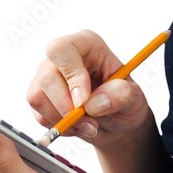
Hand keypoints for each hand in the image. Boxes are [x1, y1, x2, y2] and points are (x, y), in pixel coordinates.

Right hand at [28, 29, 152, 149]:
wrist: (116, 121)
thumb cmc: (124, 101)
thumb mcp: (134, 97)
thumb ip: (121, 95)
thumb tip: (95, 102)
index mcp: (87, 45)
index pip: (63, 49)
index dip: (71, 75)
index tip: (84, 100)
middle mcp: (62, 58)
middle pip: (46, 75)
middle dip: (65, 105)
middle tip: (88, 122)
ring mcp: (48, 76)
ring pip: (38, 97)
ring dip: (63, 120)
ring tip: (88, 126)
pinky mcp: (40, 97)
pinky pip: (39, 114)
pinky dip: (59, 127)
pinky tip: (77, 126)